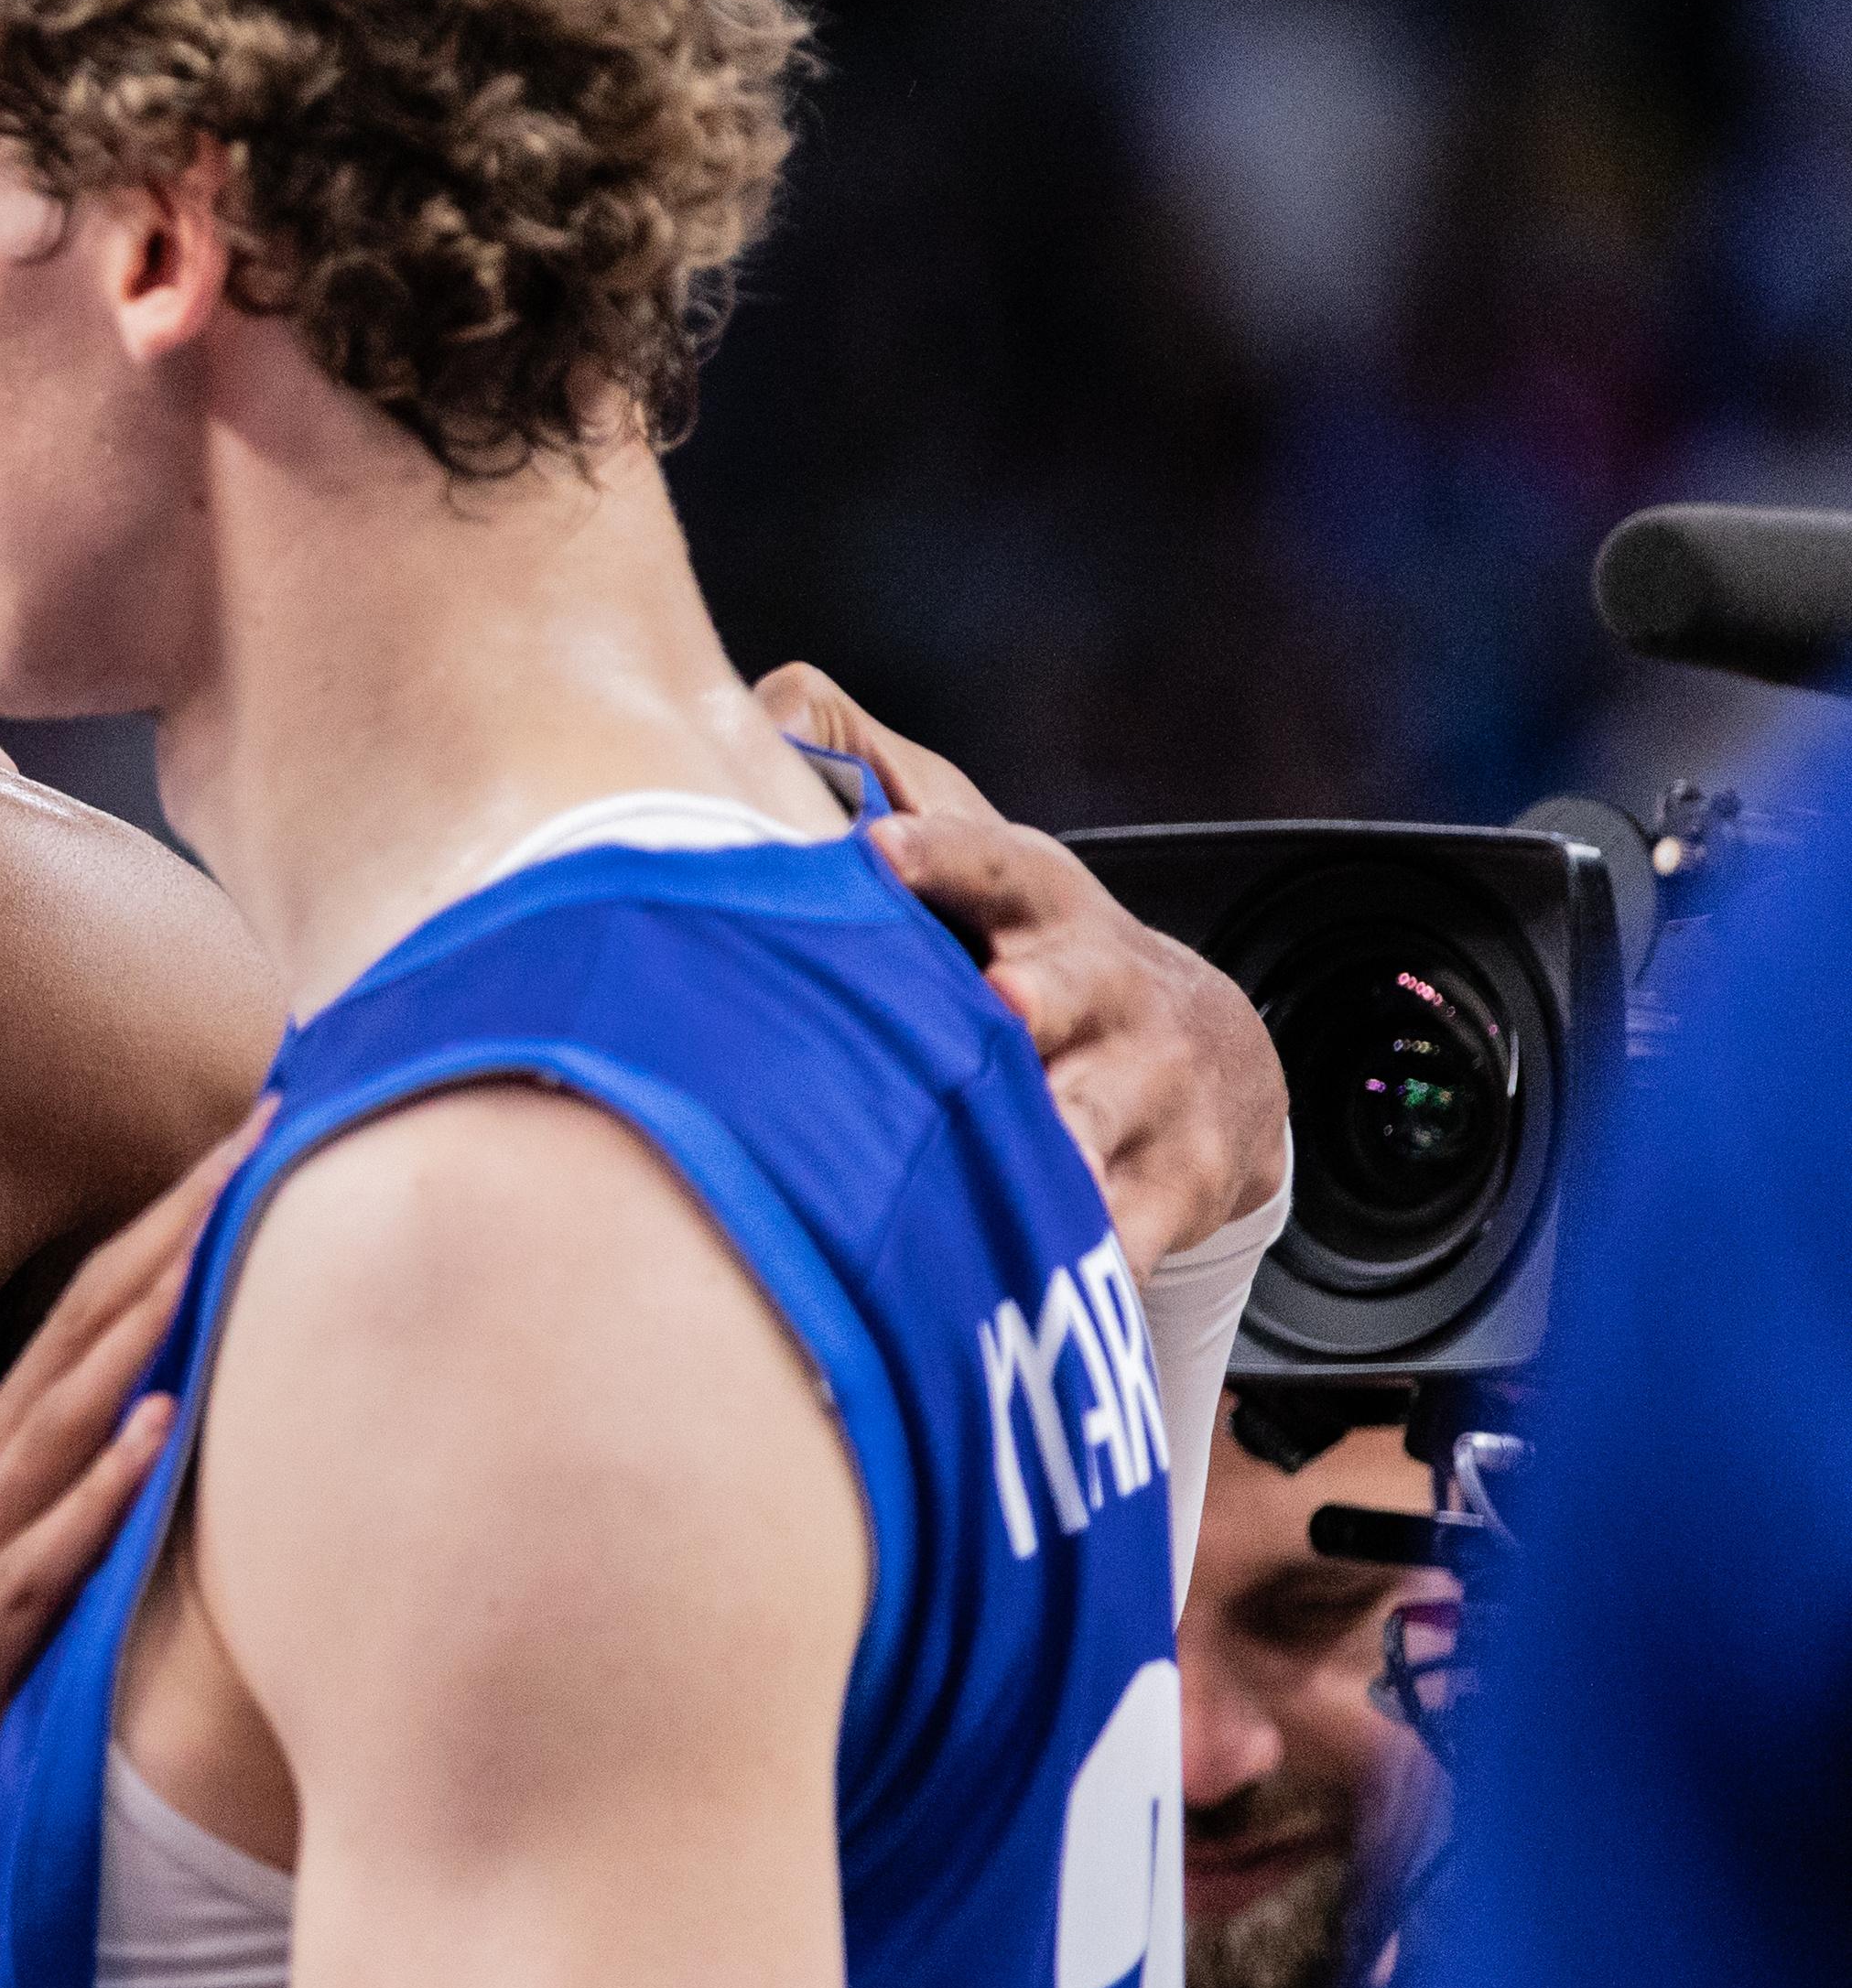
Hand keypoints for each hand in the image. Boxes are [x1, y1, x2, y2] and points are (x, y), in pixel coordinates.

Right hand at [0, 1107, 242, 1987]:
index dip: (159, 1243)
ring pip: (59, 1425)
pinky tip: (155, 1427)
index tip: (246, 1155)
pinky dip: (96, 1493)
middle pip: (74, 1342)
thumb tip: (146, 1498)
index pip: (77, 1341)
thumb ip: (53, 1564)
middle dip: (170, 1231)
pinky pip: (36, 1569)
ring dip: (143, 1322)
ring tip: (222, 1227)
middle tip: (262, 1126)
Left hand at [756, 662, 1287, 1264]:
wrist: (1212, 1061)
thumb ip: (879, 778)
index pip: (990, 860)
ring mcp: (1146, 1088)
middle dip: (1028, 1002)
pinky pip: (1120, 1229)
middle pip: (1059, 992)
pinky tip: (1033, 1289)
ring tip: (1019, 1160)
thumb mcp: (982, 866)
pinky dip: (1085, 1259)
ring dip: (1054, 1139)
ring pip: (1094, 1116)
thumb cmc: (1042, 954)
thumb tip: (776, 698)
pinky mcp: (1175, 1184)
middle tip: (993, 1009)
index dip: (934, 853)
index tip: (872, 850)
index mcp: (1040, 901)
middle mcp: (1101, 986)